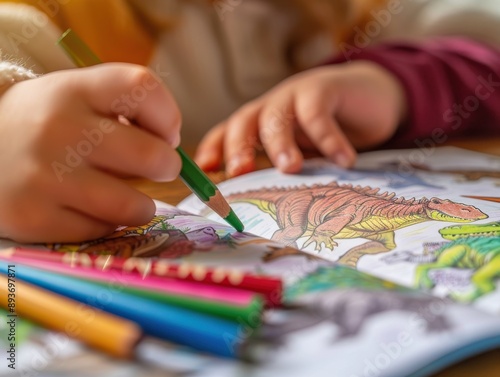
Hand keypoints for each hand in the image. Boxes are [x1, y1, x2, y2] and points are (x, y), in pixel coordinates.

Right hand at [0, 63, 180, 241]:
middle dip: (168, 167)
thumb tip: (172, 148)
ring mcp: (43, 176)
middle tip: (158, 168)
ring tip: (126, 197)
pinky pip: (102, 229)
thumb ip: (124, 109)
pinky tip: (87, 209)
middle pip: (152, 156)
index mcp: (72, 90)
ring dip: (141, 205)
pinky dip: (105, 223)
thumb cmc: (46, 125)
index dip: (168, 116)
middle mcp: (57, 129)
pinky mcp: (34, 218)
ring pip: (133, 205)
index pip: (142, 87)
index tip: (166, 134)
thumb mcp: (75, 97)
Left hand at [195, 61, 406, 175]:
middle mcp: (271, 108)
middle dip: (238, 147)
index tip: (206, 172)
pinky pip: (318, 113)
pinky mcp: (324, 87)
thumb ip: (284, 171)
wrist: (371, 97)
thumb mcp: (303, 153)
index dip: (213, 150)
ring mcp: (295, 94)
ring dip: (280, 143)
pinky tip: (344, 161)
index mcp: (259, 124)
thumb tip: (267, 208)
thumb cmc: (329, 132)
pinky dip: (330, 139)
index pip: (227, 133)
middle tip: (240, 171)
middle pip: (244, 122)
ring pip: (276, 116)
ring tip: (290, 168)